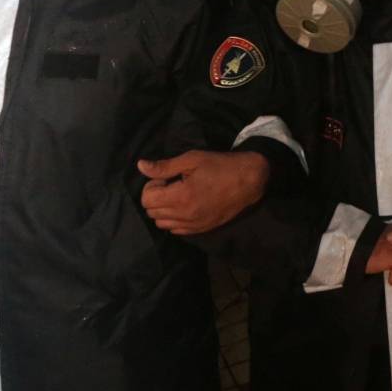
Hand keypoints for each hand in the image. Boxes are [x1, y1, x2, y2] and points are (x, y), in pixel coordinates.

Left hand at [138, 150, 269, 234]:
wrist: (250, 180)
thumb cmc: (221, 166)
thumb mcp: (192, 160)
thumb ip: (165, 166)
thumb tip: (141, 166)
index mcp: (181, 196)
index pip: (146, 199)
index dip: (152, 185)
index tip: (167, 177)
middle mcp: (184, 215)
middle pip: (152, 212)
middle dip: (156, 197)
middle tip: (172, 184)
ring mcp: (193, 225)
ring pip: (162, 224)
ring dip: (164, 210)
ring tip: (178, 196)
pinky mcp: (201, 229)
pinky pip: (176, 231)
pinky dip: (175, 220)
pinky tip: (186, 206)